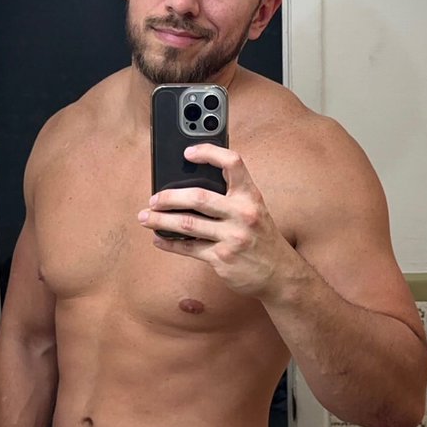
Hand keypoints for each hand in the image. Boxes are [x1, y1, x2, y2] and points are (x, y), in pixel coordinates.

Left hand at [138, 143, 290, 297]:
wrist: (280, 273)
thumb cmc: (261, 237)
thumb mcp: (254, 210)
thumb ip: (231, 196)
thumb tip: (190, 187)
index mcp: (250, 196)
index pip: (232, 163)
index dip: (209, 153)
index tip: (187, 153)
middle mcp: (242, 214)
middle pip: (198, 197)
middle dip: (169, 197)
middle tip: (154, 199)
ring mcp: (232, 237)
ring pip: (187, 224)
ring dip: (161, 220)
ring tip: (146, 218)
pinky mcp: (222, 259)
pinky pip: (189, 248)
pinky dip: (170, 243)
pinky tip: (159, 239)